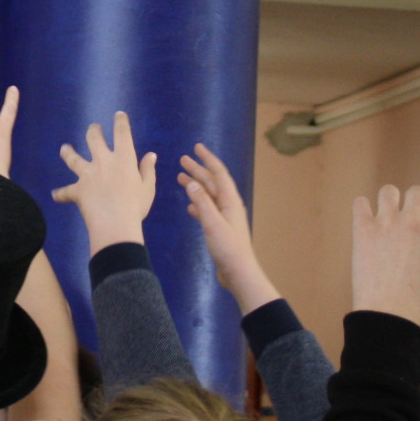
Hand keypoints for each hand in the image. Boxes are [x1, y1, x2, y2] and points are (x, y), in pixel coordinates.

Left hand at [51, 112, 157, 254]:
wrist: (115, 224)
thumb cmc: (135, 206)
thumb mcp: (147, 188)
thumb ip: (147, 170)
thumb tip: (150, 155)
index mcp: (123, 159)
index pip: (122, 134)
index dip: (120, 122)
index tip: (118, 115)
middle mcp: (103, 162)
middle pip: (94, 140)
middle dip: (93, 131)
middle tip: (93, 128)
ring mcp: (87, 175)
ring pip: (74, 159)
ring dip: (68, 152)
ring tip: (64, 148)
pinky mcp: (77, 190)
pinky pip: (66, 192)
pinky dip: (60, 194)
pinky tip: (55, 195)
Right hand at [178, 143, 278, 313]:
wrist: (239, 272)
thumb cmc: (228, 247)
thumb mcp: (213, 223)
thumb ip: (202, 203)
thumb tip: (191, 183)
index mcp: (230, 201)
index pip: (219, 174)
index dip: (208, 160)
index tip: (197, 147)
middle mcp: (229, 206)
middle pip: (212, 183)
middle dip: (199, 170)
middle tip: (182, 160)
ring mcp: (225, 217)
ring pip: (208, 196)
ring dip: (196, 186)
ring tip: (180, 178)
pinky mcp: (220, 228)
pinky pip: (207, 210)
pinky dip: (198, 205)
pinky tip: (189, 206)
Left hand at [351, 185, 419, 324]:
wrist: (390, 311)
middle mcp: (414, 220)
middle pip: (417, 192)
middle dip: (416, 203)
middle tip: (409, 222)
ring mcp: (387, 222)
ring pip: (389, 191)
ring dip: (390, 202)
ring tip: (387, 218)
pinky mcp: (363, 228)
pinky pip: (360, 202)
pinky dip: (363, 208)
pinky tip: (367, 221)